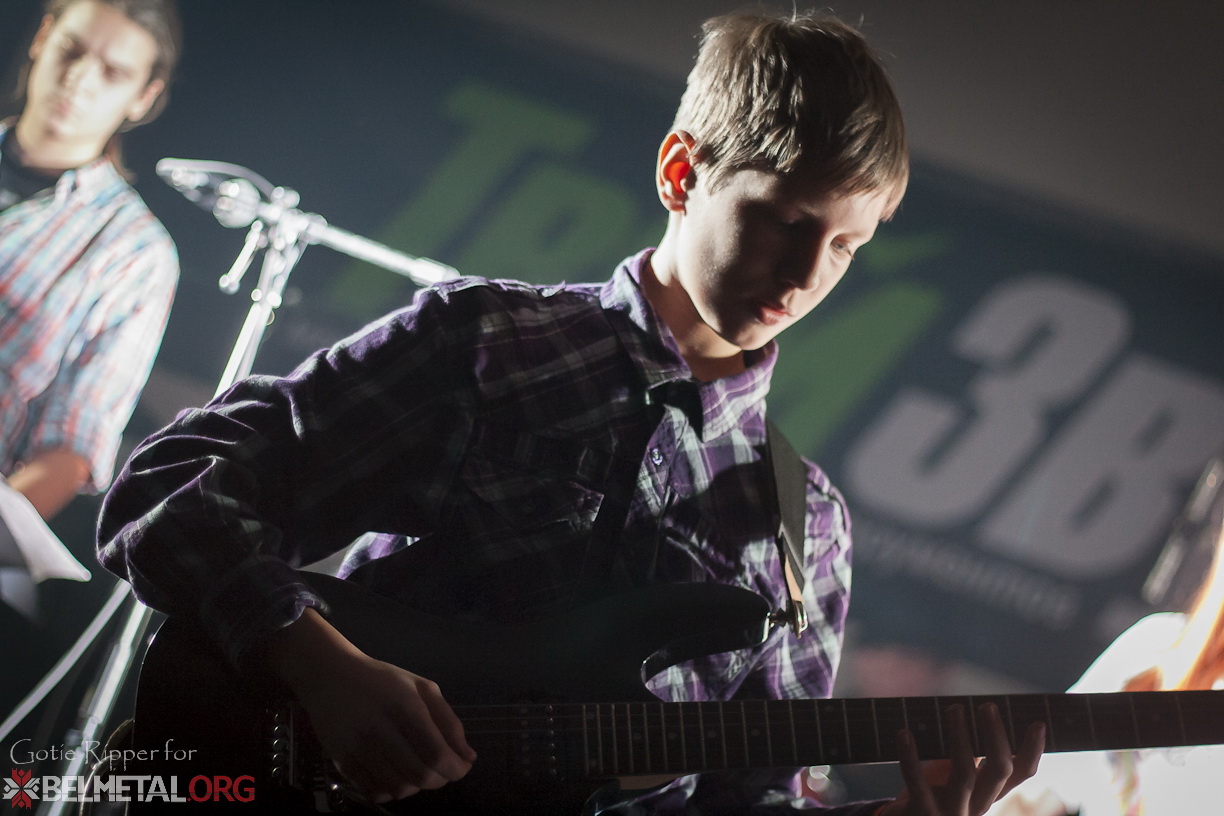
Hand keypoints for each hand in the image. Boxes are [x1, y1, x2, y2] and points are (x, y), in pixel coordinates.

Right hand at [265, 609, 476, 801]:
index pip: (436, 753)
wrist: (330, 676)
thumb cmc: (382, 680)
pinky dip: (392, 791)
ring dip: (417, 787)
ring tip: (419, 771)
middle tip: (442, 770)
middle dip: (439, 780)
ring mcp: (357, 747)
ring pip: (398, 788)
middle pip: (419, 775)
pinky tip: (397, 775)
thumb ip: (449, 721)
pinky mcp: (341, 761)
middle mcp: (379, 729)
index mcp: (405, 706)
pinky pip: (374, 791)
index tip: (462, 768)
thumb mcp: (422, 687)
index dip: (455, 769)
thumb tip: (468, 757)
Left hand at [878, 703, 1044, 815]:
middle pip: (999, 771)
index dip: (1032, 751)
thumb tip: (981, 713)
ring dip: (960, 737)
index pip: (1019, 774)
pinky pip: (917, 785)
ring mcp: (951, 812)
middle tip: (987, 706)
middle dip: (995, 735)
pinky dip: (910, 757)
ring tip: (954, 708)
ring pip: (965, 775)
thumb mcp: (954, 773)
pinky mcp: (922, 814)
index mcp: (987, 793)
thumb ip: (969, 752)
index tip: (1038, 723)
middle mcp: (976, 805)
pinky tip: (904, 733)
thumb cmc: (931, 793)